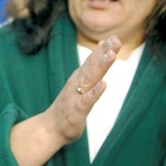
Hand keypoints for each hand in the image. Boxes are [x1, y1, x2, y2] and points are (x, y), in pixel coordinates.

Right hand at [9, 36, 120, 165]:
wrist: (49, 128)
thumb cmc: (67, 107)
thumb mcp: (80, 85)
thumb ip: (91, 67)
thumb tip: (103, 47)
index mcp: (79, 78)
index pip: (92, 61)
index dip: (103, 49)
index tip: (115, 37)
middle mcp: (77, 84)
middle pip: (92, 66)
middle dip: (104, 53)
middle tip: (116, 40)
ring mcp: (76, 96)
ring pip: (90, 79)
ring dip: (100, 67)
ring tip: (111, 55)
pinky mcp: (77, 111)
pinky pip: (87, 100)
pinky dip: (95, 92)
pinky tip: (103, 85)